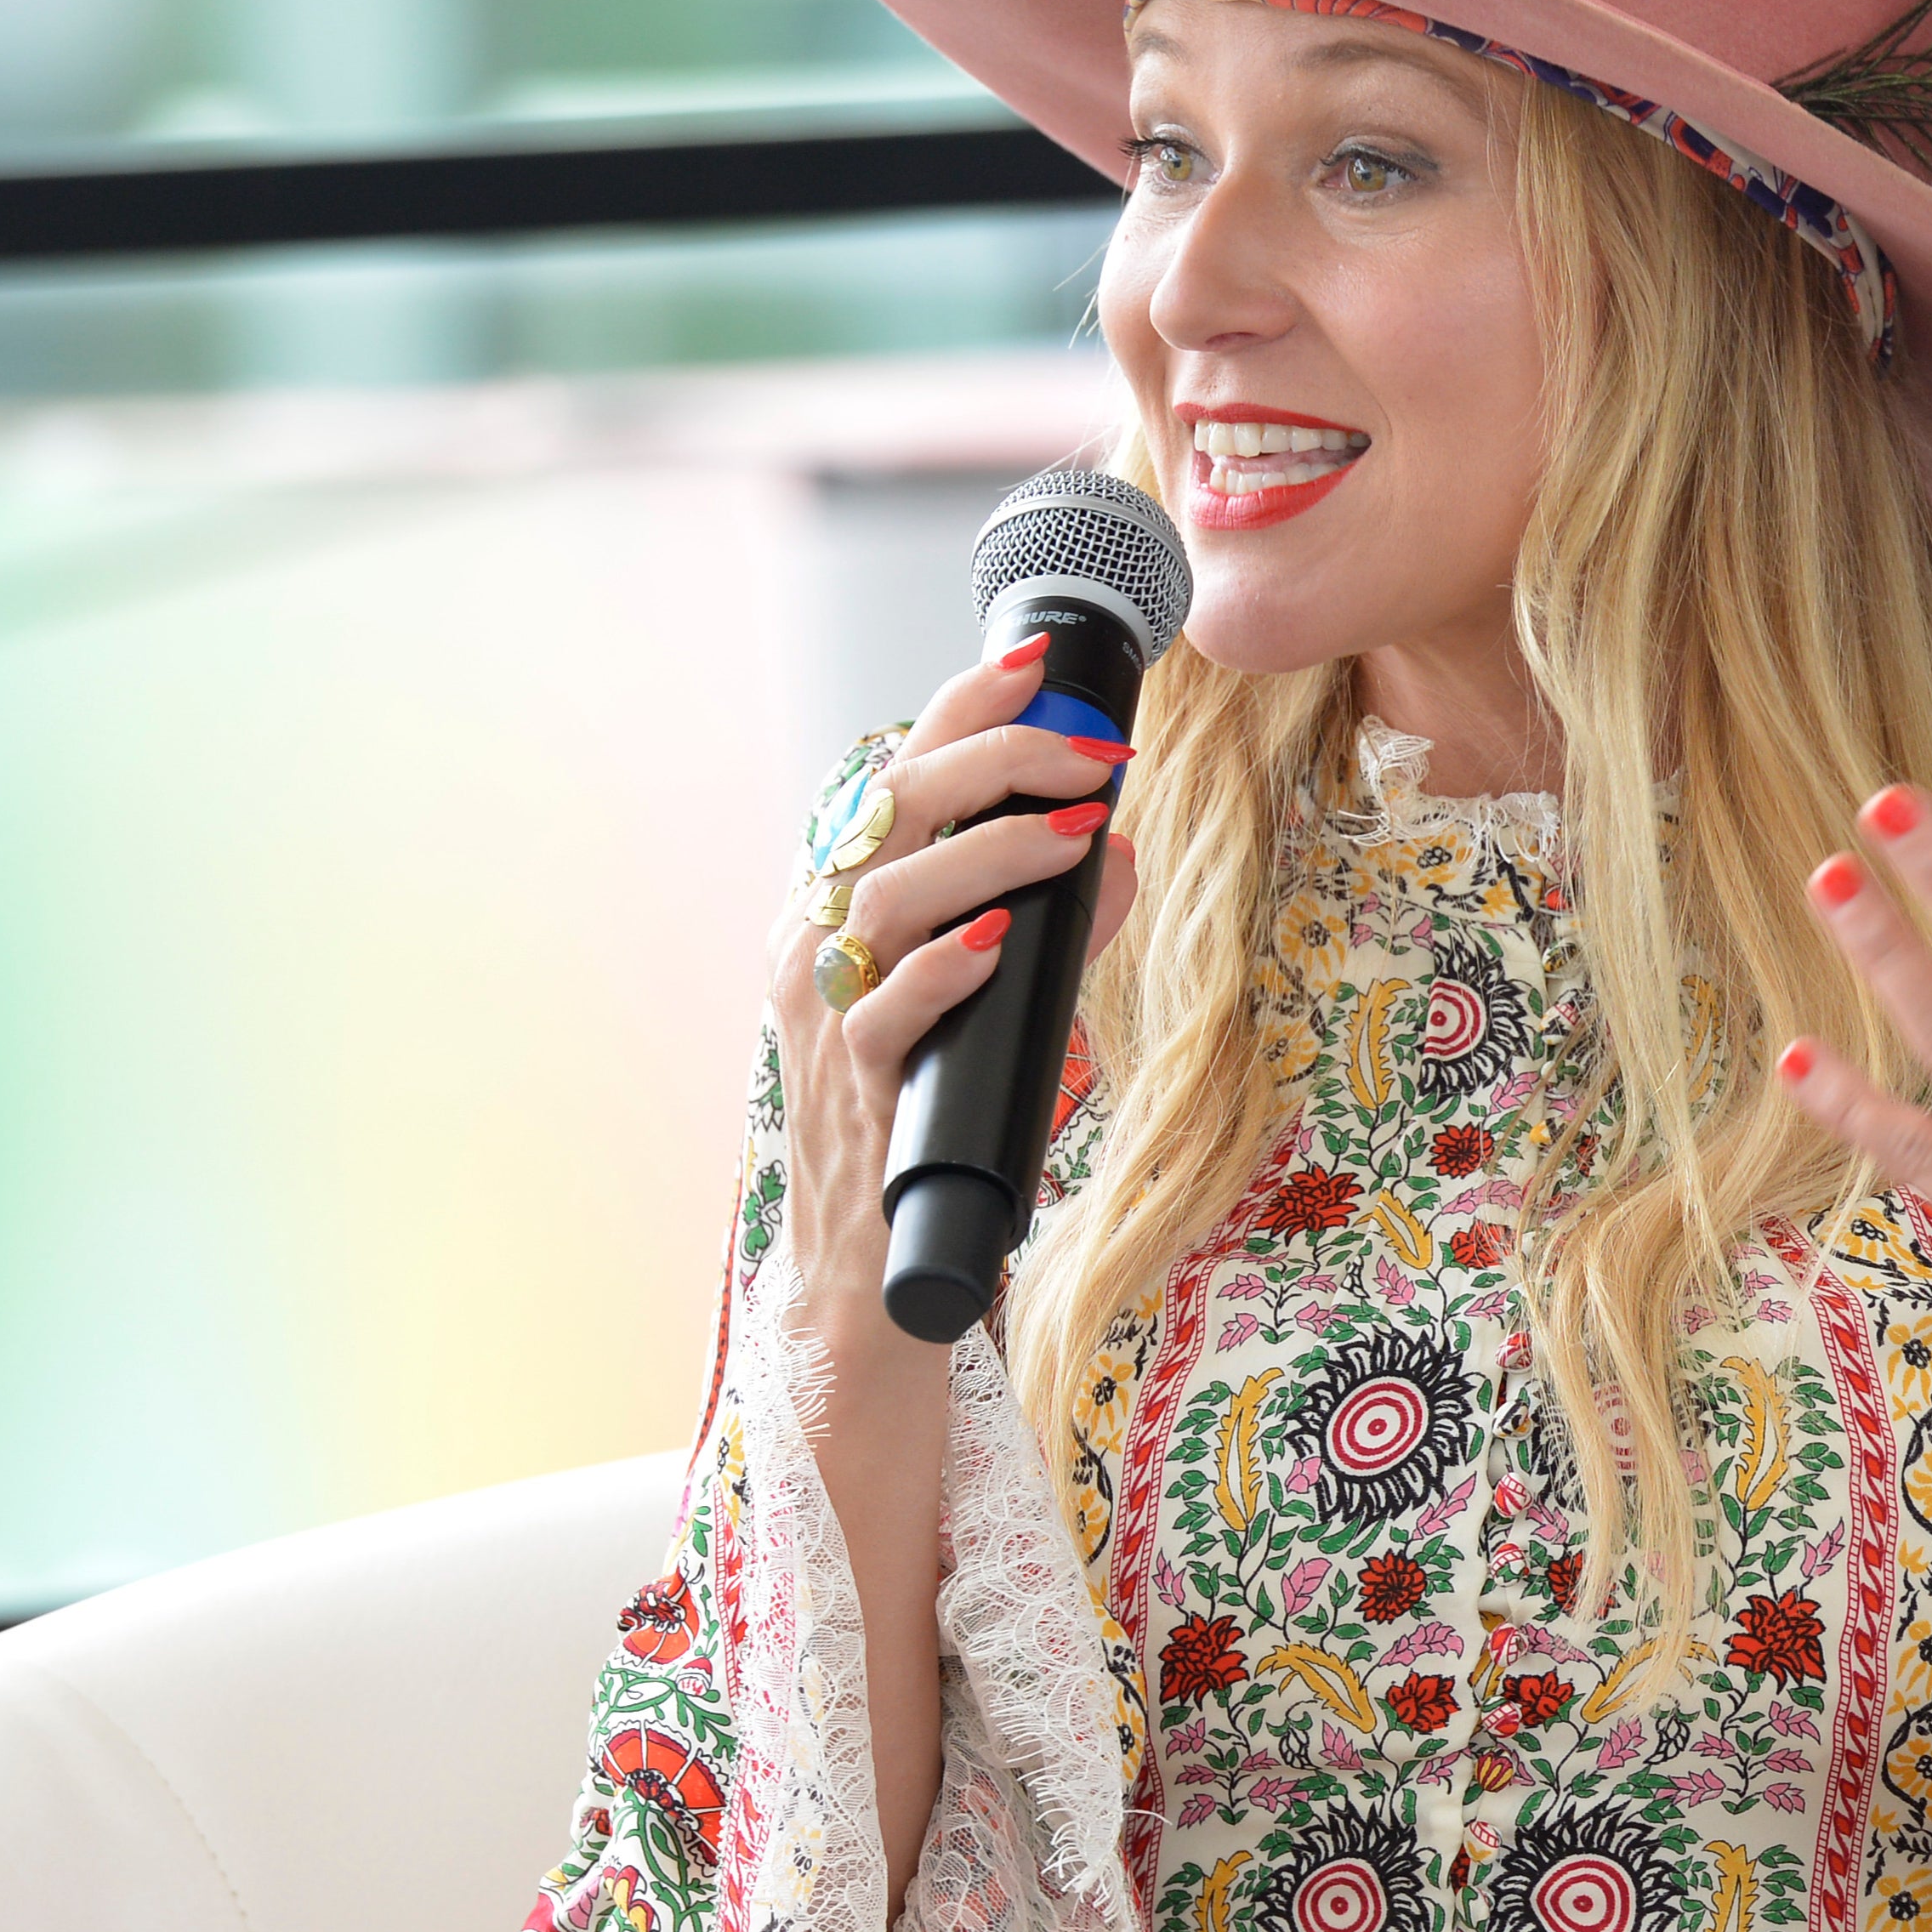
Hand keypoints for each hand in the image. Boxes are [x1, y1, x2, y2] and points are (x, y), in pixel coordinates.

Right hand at [767, 636, 1144, 1327]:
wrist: (871, 1269)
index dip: (959, 711)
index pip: (890, 775)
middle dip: (992, 761)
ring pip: (884, 897)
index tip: (1037, 663)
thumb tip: (1116, 849)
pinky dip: (940, 970)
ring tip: (1073, 831)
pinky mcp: (851, 1094)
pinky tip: (994, 942)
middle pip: (885, 811)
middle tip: (1091, 753)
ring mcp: (824, 1018)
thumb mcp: (995, 1000)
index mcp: (839, 902)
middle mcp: (814, 943)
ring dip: (987, 853)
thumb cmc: (930, 1116)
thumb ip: (1051, 926)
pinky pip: (883, 1015)